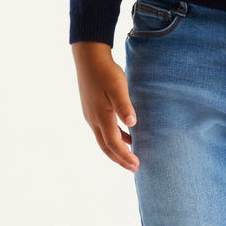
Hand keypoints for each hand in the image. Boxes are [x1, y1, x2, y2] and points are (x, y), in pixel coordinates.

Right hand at [72, 41, 139, 172]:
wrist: (89, 58)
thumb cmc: (106, 72)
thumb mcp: (118, 87)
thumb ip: (124, 106)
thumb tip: (132, 124)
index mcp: (101, 116)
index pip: (113, 144)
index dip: (124, 156)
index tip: (136, 165)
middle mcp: (94, 120)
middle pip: (106, 147)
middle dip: (120, 159)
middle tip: (134, 167)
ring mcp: (91, 115)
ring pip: (103, 139)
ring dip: (117, 149)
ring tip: (131, 155)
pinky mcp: (92, 109)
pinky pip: (103, 130)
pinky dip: (114, 137)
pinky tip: (126, 134)